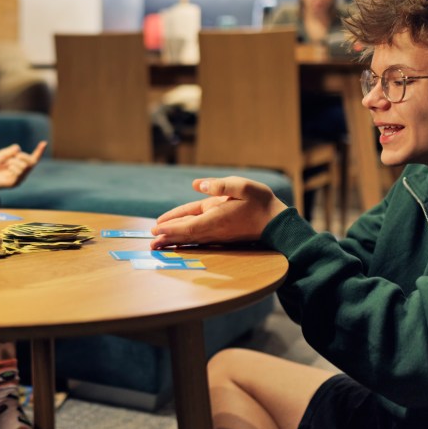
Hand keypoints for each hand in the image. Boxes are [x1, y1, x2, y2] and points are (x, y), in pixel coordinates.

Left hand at [0, 141, 46, 188]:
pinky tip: (7, 169)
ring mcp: (20, 177)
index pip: (32, 158)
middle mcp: (21, 171)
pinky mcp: (16, 182)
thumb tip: (18, 148)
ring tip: (7, 164)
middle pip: (32, 161)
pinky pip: (20, 171)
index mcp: (19, 164)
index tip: (44, 142)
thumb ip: (10, 151)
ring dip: (15, 161)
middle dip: (24, 156)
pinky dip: (13, 167)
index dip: (39, 151)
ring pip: (25, 165)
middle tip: (15, 156)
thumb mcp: (1, 155)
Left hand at [150, 177, 286, 248]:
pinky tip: (177, 237)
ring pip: (190, 236)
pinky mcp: (220, 232)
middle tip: (150, 242)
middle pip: (186, 234)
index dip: (172, 228)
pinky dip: (185, 236)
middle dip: (168, 237)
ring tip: (157, 243)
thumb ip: (220, 186)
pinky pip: (198, 235)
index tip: (156, 229)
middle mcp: (215, 228)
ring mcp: (217, 232)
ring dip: (173, 239)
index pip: (190, 225)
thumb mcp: (243, 186)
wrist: (277, 222)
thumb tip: (197, 185)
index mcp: (218, 217)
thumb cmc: (261, 202)